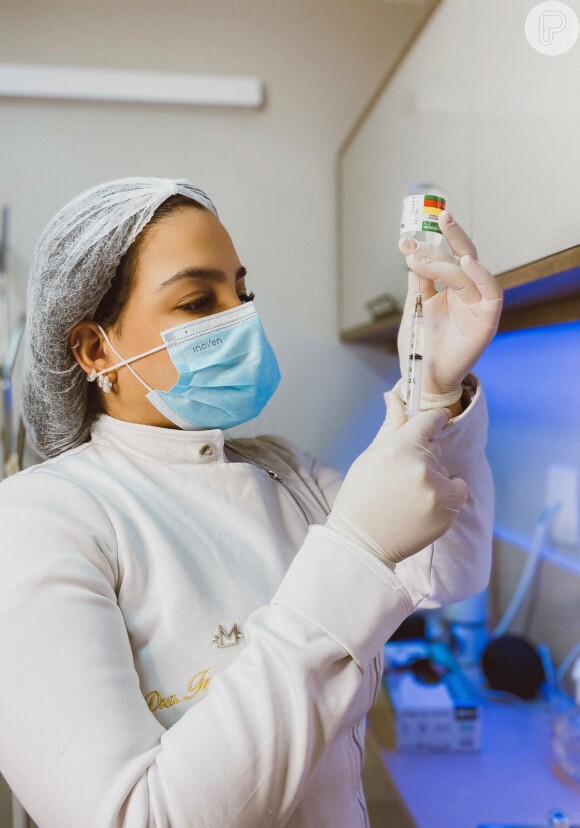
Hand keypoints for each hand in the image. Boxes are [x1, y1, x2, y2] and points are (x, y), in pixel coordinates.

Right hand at [325, 393, 467, 565]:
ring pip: (446, 470)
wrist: (362, 542)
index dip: (434, 420)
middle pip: (437, 448)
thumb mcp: (372, 455)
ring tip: (409, 496)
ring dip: (434, 478)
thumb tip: (394, 395)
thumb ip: (392, 425)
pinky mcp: (448, 510)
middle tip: (401, 477)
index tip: (434, 422)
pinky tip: (423, 506)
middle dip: (424, 457)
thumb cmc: (361, 495)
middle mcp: (422, 466)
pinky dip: (446, 495)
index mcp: (400, 447)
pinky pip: (458, 489)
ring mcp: (437, 490)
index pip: (431, 420)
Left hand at [397, 211, 502, 395]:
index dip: (430, 244)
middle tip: (433, 220)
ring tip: (421, 257)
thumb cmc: (421, 344)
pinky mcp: (488, 320)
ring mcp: (478, 305)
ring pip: (467, 273)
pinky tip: (467, 263)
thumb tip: (411, 248)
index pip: (446, 257)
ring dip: (446, 261)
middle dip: (449, 237)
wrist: (425, 377)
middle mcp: (467, 293)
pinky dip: (482, 276)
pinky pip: (492, 293)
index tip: (406, 237)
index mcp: (450, 288)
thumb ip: (418, 279)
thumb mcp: (415, 306)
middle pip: (462, 257)